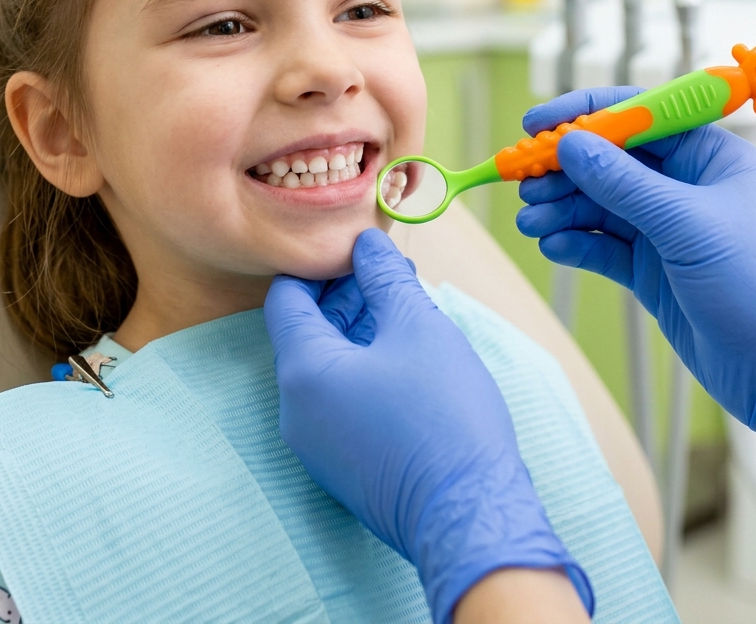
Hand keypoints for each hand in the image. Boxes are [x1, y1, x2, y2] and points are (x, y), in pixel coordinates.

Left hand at [264, 229, 592, 623]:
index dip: (318, 266)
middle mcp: (295, 410)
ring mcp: (315, 444)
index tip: (355, 251)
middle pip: (305, 332)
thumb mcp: (417, 326)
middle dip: (345, 296)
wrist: (470, 515)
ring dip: (357, 331)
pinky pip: (337, 401)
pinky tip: (405, 355)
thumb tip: (365, 241)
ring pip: (325, 367)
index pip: (285, 298)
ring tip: (405, 308)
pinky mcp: (340, 465)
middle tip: (390, 274)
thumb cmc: (443, 415)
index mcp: (303, 371)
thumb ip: (383, 277)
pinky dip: (361, 369)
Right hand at [516, 88, 755, 518]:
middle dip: (562, 171)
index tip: (535, 125)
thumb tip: (570, 144)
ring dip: (560, 210)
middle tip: (522, 184)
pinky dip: (574, 242)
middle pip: (606, 162)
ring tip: (530, 222)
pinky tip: (554, 247)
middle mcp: (681, 185)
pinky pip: (600, 244)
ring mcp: (662, 227)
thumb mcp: (686, 225)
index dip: (583, 115)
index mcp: (706, 156)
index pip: (636, 116)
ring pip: (596, 204)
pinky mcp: (648, 267)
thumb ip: (623, 184)